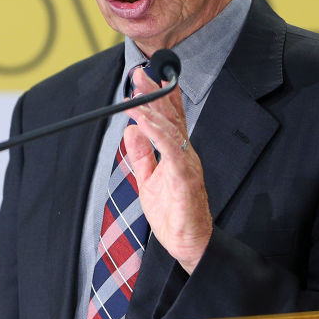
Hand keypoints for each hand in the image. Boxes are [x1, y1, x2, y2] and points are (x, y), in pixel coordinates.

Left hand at [123, 67, 212, 273]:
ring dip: (154, 111)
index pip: (169, 119)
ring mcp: (187, 165)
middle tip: (140, 74)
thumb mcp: (149, 180)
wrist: (188, 244)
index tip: (144, 78)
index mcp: (177, 153)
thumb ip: (141, 155)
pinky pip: (173, 152)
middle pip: (171, 118)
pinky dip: (158, 135)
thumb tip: (130, 131)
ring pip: (171, 131)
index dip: (158, 97)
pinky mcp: (185, 179)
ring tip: (137, 95)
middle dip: (155, 94)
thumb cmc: (173, 213)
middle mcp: (185, 154)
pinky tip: (146, 122)